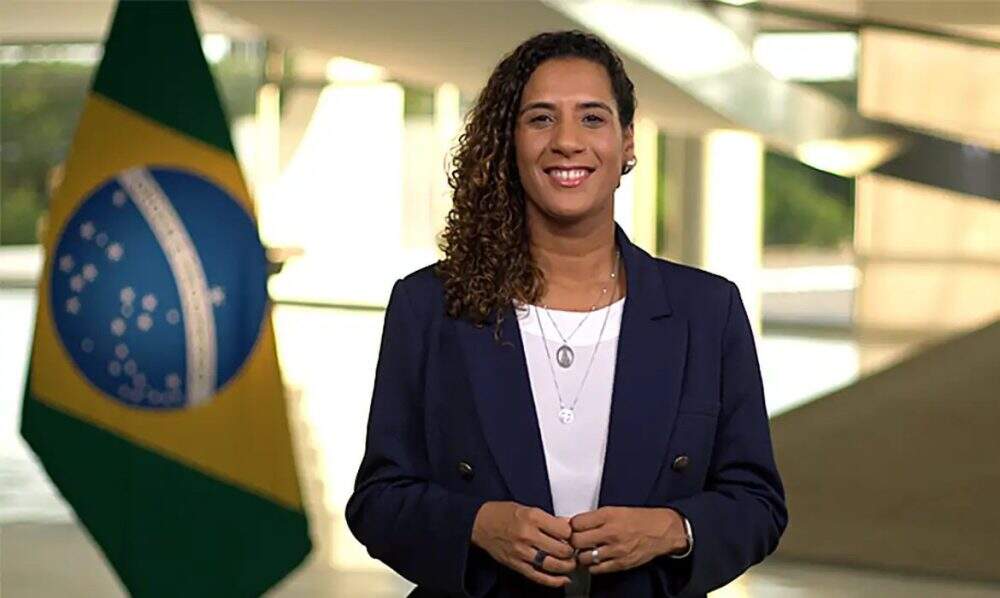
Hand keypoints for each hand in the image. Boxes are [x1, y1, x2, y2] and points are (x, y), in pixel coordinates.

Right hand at [471, 501, 575, 587]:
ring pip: (552, 565)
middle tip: (573, 551)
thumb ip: (548, 518)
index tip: (571, 535)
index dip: (571, 534)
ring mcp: (521, 552)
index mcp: (532, 517)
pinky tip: (563, 579)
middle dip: (571, 552)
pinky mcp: (516, 564)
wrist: (479, 523)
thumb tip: (567, 525)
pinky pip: (538, 576)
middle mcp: (527, 535)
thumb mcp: (527, 508)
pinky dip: (553, 581)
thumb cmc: (502, 514)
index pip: (563, 530)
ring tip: (571, 564)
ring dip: (566, 567)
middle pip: (560, 549)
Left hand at [569, 507, 687, 574]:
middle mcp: (611, 533)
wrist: (661, 531)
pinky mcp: (620, 564)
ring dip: (581, 555)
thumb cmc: (639, 519)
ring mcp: (616, 550)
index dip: (571, 526)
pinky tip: (595, 559)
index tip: (573, 527)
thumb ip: (594, 518)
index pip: (576, 523)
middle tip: (575, 541)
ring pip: (584, 557)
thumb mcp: (615, 510)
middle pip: (577, 541)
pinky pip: (596, 569)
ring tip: (585, 551)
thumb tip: (573, 523)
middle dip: (573, 541)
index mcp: (608, 516)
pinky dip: (592, 565)